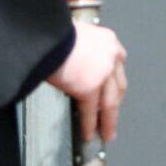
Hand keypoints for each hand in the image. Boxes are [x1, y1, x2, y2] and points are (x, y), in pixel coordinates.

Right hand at [46, 21, 127, 142]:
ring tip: (107, 133)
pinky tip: (89, 134)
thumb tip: (73, 61)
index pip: (117, 66)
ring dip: (109, 121)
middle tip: (113, 118)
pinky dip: (90, 124)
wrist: (47, 33)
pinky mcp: (90, 87)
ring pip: (110, 103)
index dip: (115, 83)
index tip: (115, 93)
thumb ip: (81, 49)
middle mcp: (111, 56)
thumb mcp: (75, 33)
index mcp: (108, 41)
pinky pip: (90, 111)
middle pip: (118, 87)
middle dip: (116, 104)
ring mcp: (103, 73)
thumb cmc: (54, 31)